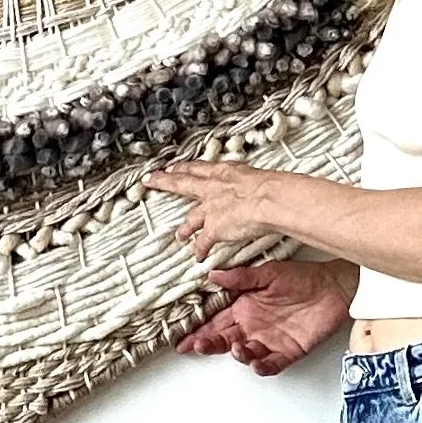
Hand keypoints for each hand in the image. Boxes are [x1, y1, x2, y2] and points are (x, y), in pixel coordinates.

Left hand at [145, 158, 291, 259]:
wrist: (267, 200)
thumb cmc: (269, 187)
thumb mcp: (258, 176)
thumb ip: (253, 182)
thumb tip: (263, 184)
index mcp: (224, 173)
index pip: (198, 168)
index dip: (185, 168)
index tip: (174, 167)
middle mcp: (213, 189)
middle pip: (181, 183)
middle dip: (164, 181)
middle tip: (151, 179)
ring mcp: (210, 209)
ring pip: (190, 218)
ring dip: (184, 228)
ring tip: (179, 235)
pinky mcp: (213, 229)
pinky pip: (203, 242)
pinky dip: (200, 250)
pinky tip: (198, 255)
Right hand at [178, 259, 357, 375]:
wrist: (335, 287)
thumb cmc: (303, 277)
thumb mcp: (268, 273)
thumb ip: (240, 278)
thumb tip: (213, 275)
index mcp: (245, 307)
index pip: (216, 322)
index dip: (199, 330)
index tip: (184, 339)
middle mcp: (254, 326)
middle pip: (225, 340)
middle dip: (209, 344)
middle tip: (197, 346)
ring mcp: (270, 340)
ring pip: (246, 354)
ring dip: (238, 354)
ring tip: (237, 347)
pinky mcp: (289, 351)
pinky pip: (272, 364)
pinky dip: (263, 366)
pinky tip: (256, 363)